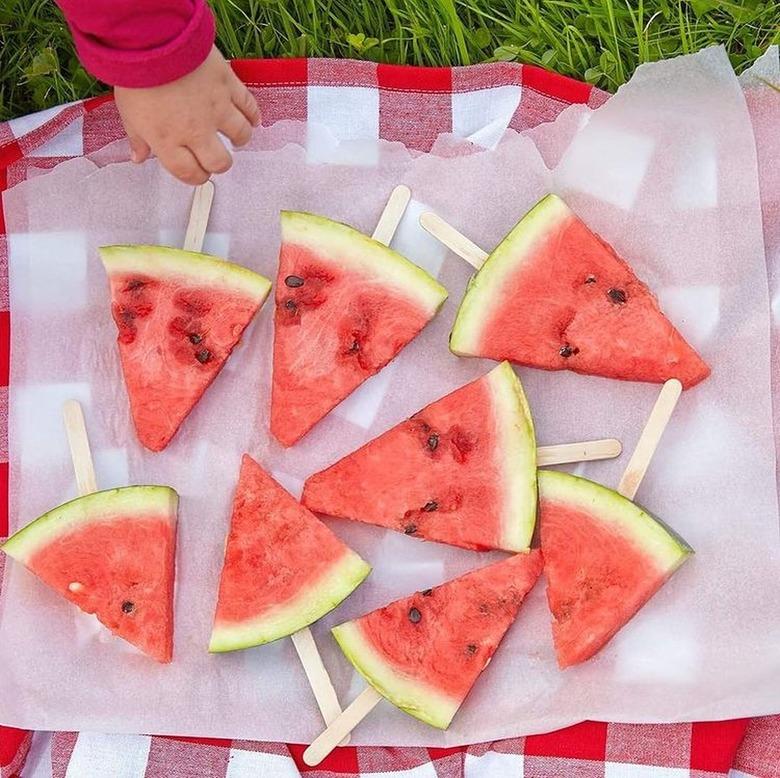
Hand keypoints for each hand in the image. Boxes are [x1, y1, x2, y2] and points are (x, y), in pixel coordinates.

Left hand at [115, 46, 259, 184]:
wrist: (151, 38)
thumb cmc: (135, 75)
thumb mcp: (128, 112)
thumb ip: (138, 138)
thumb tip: (139, 157)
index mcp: (168, 142)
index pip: (190, 174)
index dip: (195, 176)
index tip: (195, 170)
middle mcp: (196, 132)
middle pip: (219, 163)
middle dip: (217, 163)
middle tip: (213, 154)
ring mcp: (216, 109)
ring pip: (240, 136)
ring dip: (239, 139)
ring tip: (235, 137)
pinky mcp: (228, 86)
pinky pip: (248, 106)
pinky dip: (253, 115)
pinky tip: (252, 119)